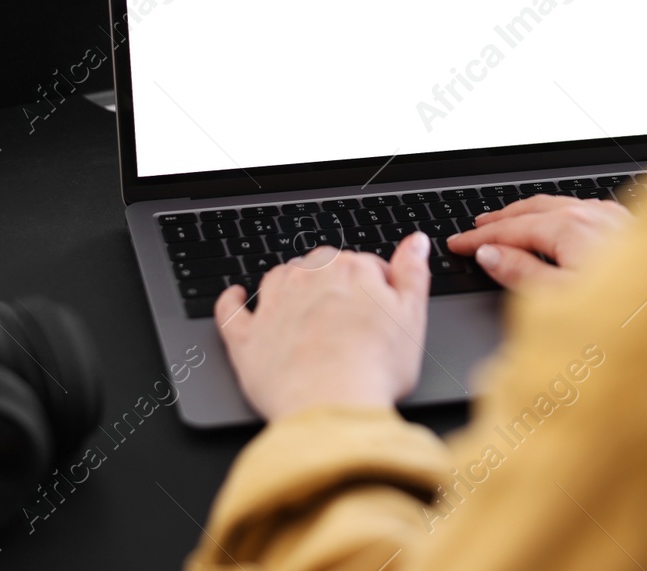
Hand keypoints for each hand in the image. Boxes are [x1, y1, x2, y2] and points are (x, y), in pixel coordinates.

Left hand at [214, 233, 431, 421]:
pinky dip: (231, 300)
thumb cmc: (376, 367)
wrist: (331, 406)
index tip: (381, 303)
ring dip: (288, 282)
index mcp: (351, 271)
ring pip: (278, 278)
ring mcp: (274, 306)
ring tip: (300, 300)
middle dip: (333, 280)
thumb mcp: (413, 317)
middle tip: (347, 310)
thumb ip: (413, 273)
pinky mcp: (247, 337)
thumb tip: (416, 241)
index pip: (365, 264)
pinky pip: (231, 310)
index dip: (376, 284)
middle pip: (320, 265)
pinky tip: (235, 296)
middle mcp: (308, 278)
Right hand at [447, 194, 630, 289]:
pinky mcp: (633, 226)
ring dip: (529, 213)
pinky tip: (560, 223)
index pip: (514, 228)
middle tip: (474, 228)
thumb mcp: (563, 301)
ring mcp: (617, 218)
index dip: (481, 236)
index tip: (458, 243)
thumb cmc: (632, 316)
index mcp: (573, 230)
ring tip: (508, 222)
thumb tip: (492, 255)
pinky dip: (559, 213)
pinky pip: (585, 208)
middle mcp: (596, 216)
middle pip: (535, 209)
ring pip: (562, 205)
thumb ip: (524, 276)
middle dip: (501, 218)